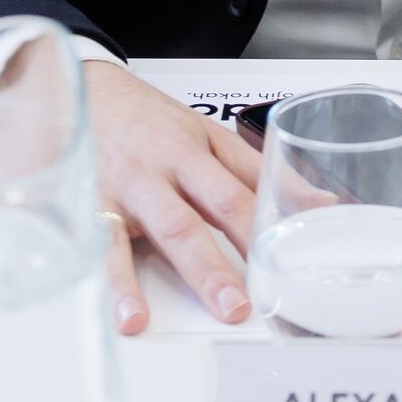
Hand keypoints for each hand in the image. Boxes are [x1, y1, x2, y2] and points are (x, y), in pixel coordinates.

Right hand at [81, 57, 261, 334]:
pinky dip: (111, 281)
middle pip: (197, 217)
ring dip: (165, 276)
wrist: (79, 87)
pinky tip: (122, 312)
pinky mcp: (87, 203)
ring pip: (153, 230)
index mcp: (195, 152)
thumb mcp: (206, 135)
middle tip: (239, 305)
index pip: (237, 193)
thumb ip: (257, 172)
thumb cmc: (148, 119)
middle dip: (216, 266)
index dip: (264, 229)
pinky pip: (99, 244)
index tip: (287, 263)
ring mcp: (124, 188)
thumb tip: (322, 203)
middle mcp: (161, 169)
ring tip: (178, 313)